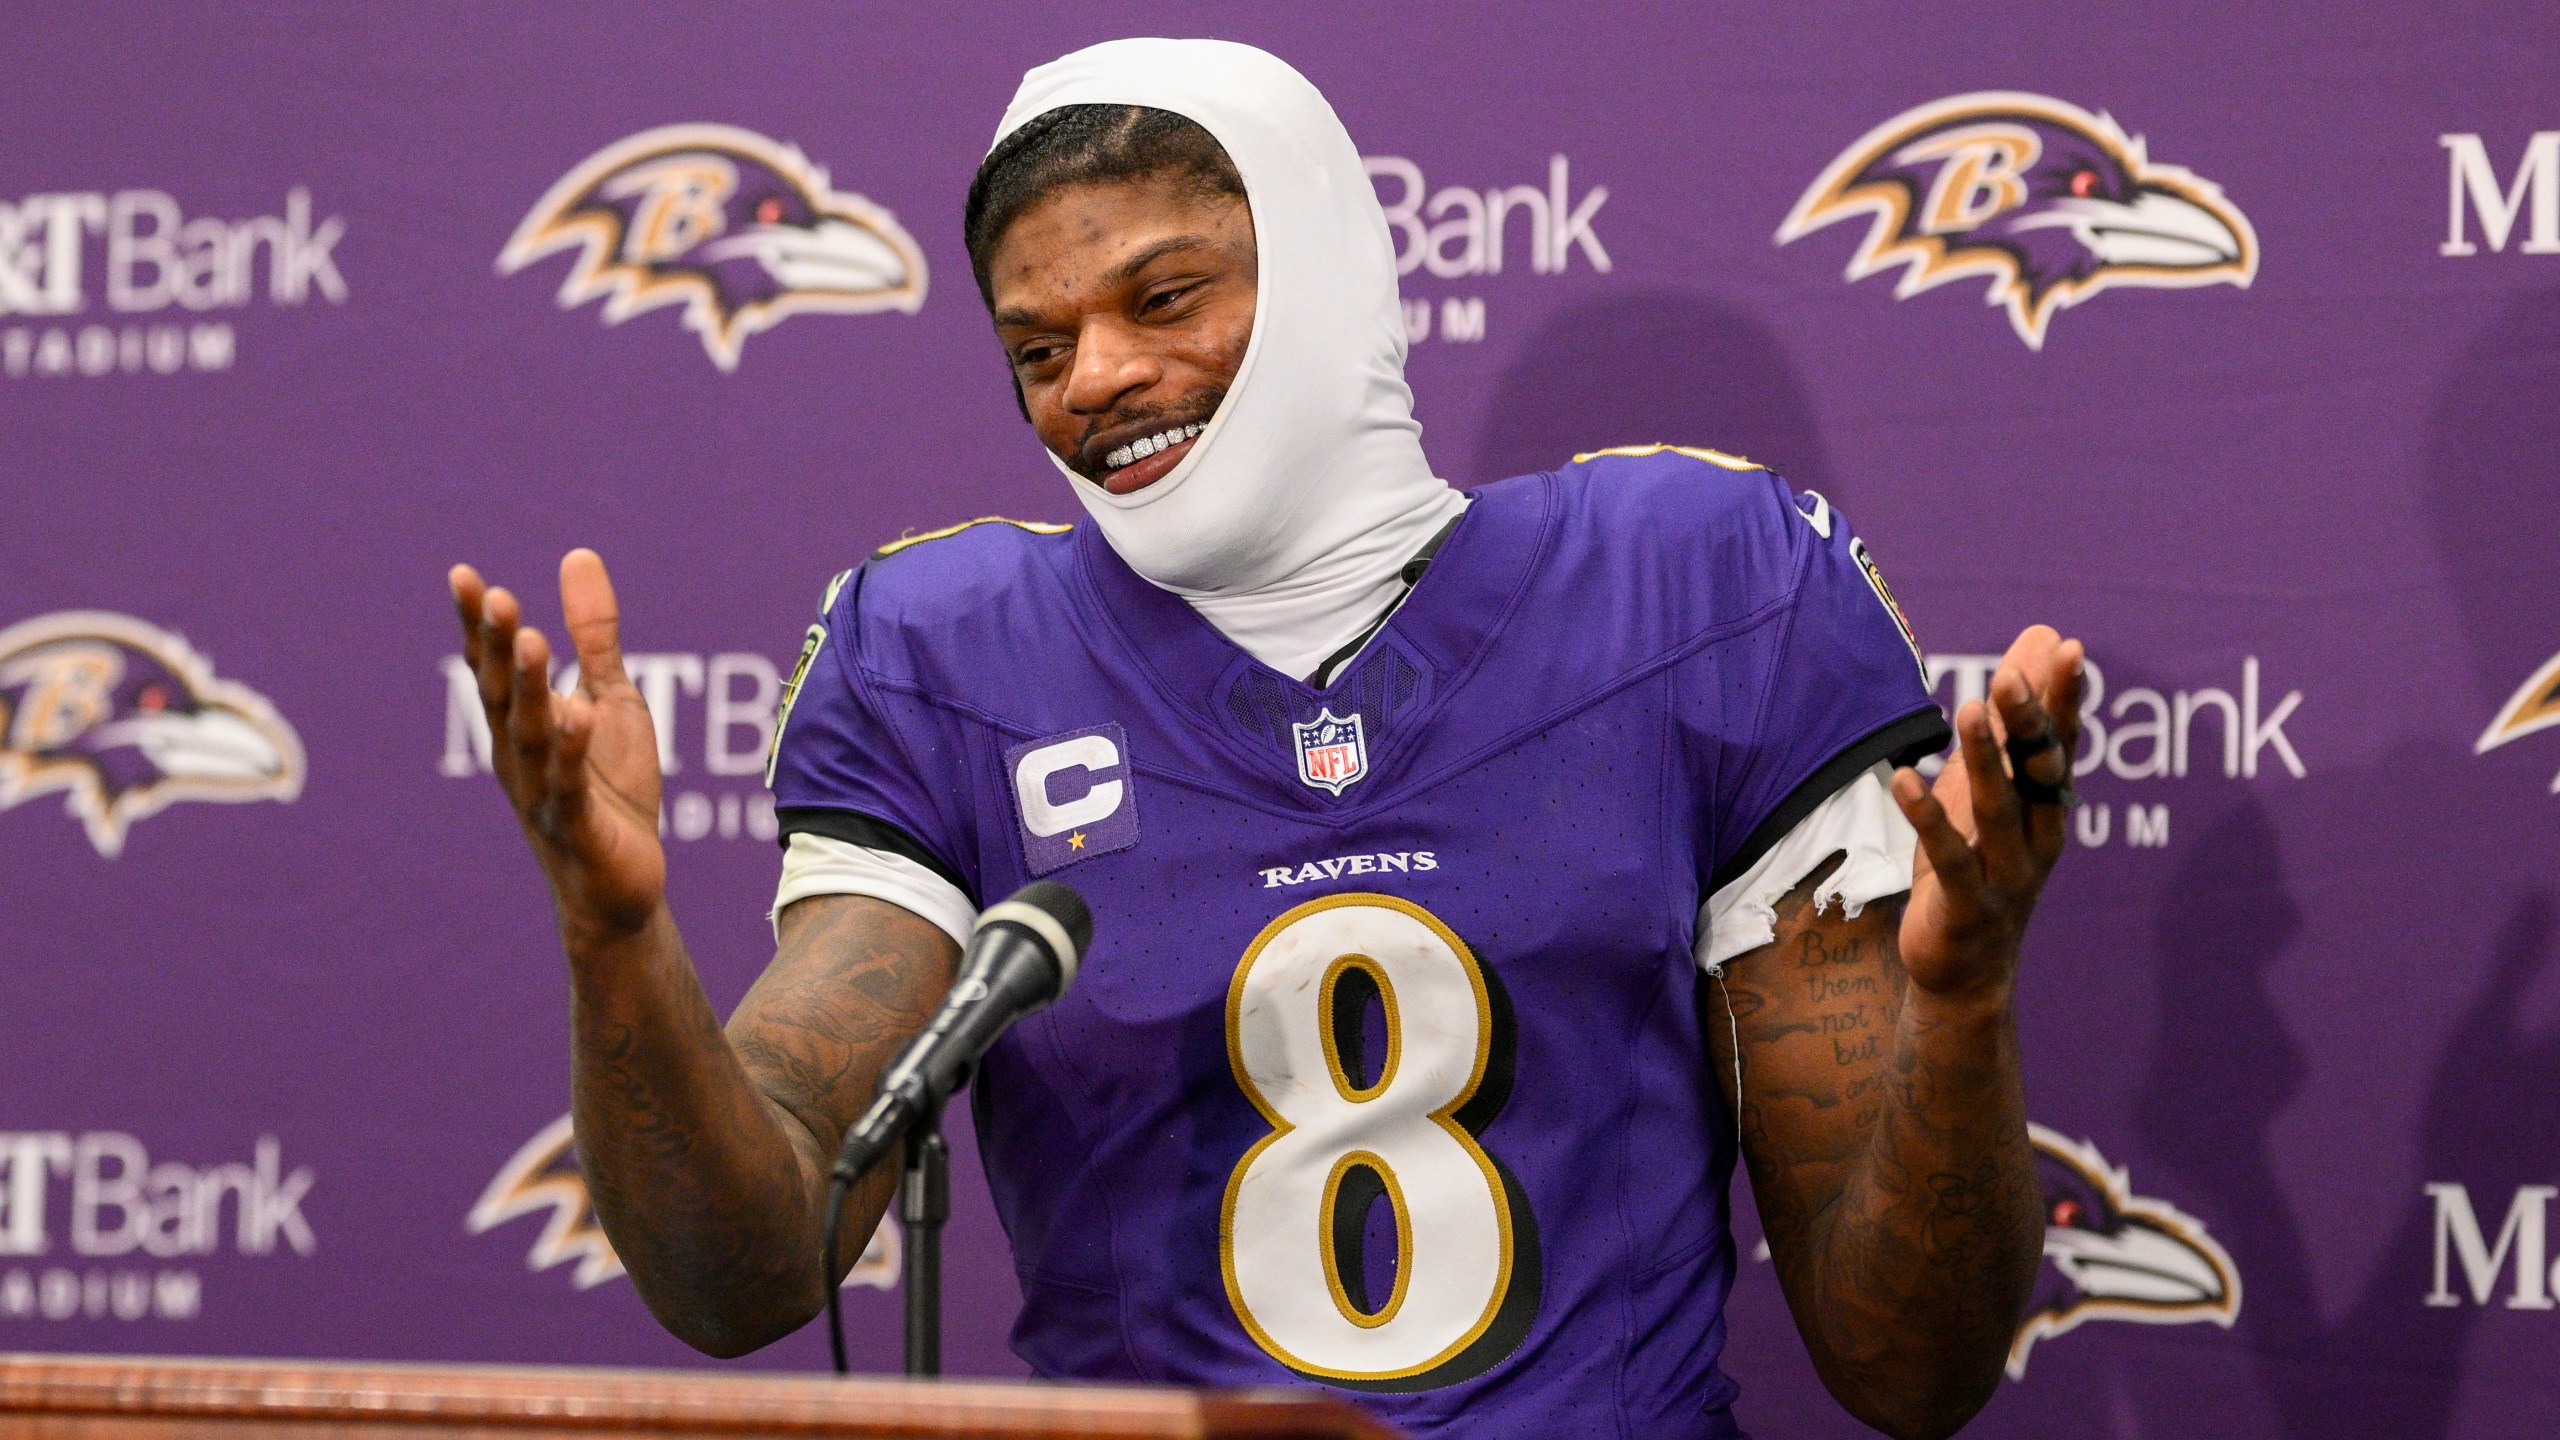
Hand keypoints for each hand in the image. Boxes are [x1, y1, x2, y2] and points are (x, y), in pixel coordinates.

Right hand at [450, 549, 665, 943]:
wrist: (621, 885)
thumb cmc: (609, 789)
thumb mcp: (610, 699)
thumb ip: (594, 635)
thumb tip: (579, 555)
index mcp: (522, 725)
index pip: (491, 667)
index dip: (476, 625)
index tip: (462, 575)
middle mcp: (519, 757)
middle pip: (502, 696)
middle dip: (496, 648)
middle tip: (496, 597)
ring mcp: (543, 794)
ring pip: (531, 738)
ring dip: (528, 691)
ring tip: (529, 641)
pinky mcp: (579, 827)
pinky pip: (570, 787)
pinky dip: (571, 753)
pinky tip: (576, 716)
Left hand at [1889, 625, 2086, 1001]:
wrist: (1966, 971)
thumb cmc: (1979, 867)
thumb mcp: (1993, 792)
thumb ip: (2013, 724)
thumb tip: (2041, 641)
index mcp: (2047, 808)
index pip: (2061, 744)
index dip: (2064, 700)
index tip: (2068, 649)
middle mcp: (2038, 838)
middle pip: (2040, 773)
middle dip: (2029, 723)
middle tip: (2011, 673)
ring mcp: (2007, 875)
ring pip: (1999, 810)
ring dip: (1984, 760)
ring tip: (1968, 708)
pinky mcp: (1968, 906)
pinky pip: (1949, 856)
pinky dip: (1928, 818)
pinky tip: (1904, 780)